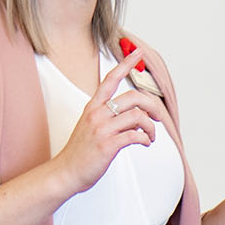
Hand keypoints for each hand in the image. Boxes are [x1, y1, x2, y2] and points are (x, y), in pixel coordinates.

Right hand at [51, 50, 169, 194]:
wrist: (65, 172)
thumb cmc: (80, 152)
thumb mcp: (91, 127)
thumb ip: (110, 117)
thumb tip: (136, 118)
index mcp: (93, 107)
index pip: (110, 79)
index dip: (125, 64)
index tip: (138, 52)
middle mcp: (97, 114)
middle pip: (134, 97)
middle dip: (153, 106)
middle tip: (159, 117)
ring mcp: (102, 129)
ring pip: (138, 117)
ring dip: (151, 127)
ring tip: (151, 136)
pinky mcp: (107, 145)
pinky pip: (135, 136)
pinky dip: (146, 139)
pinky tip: (145, 143)